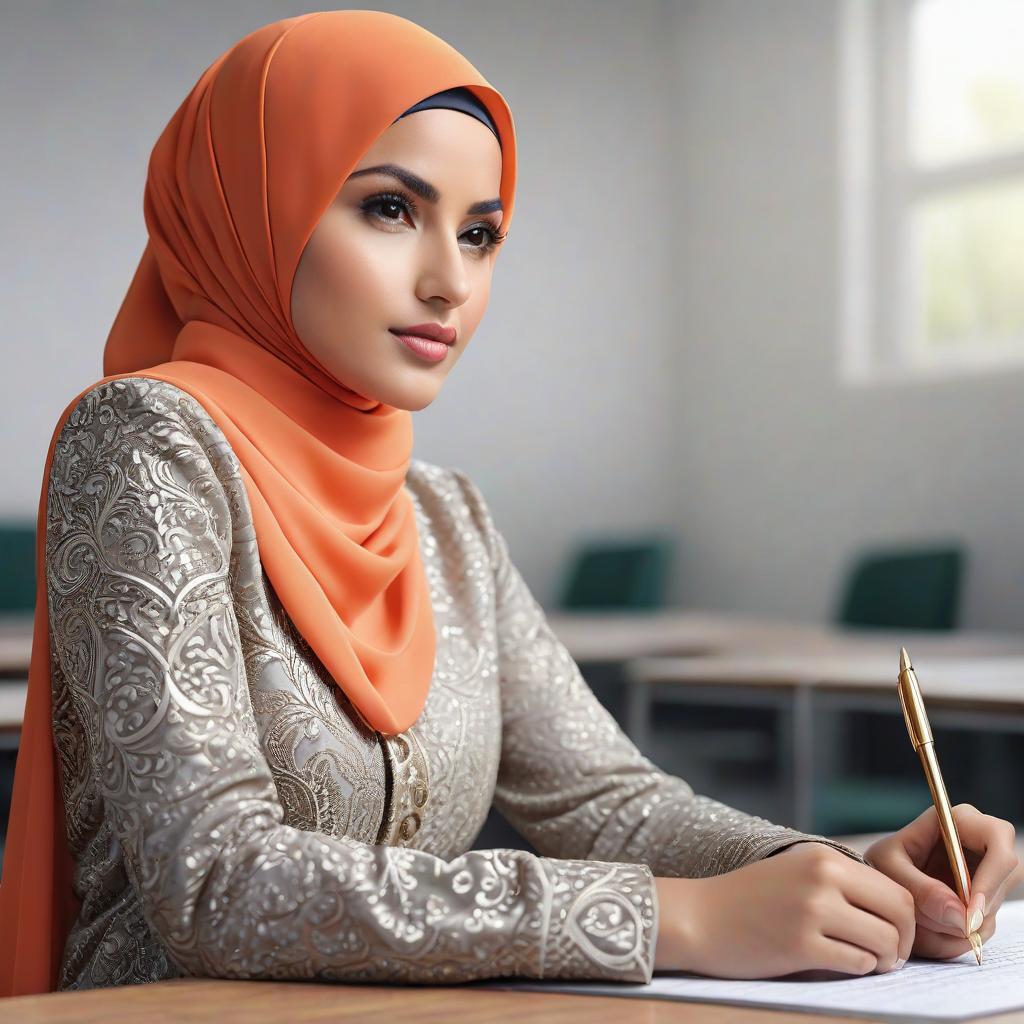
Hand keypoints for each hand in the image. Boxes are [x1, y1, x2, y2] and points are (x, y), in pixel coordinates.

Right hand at [653, 841, 915, 977]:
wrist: (699, 915)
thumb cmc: (750, 898)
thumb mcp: (796, 871)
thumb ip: (839, 881)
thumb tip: (896, 910)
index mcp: (823, 857)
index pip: (895, 888)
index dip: (907, 919)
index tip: (896, 935)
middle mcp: (822, 878)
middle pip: (899, 915)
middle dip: (904, 942)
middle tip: (890, 956)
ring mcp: (812, 912)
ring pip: (884, 943)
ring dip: (883, 960)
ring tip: (867, 962)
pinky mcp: (801, 946)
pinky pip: (857, 963)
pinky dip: (858, 968)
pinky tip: (839, 963)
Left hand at [864, 803, 1022, 959]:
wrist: (875, 882)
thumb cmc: (880, 863)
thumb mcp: (889, 870)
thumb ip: (922, 889)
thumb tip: (961, 915)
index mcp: (956, 820)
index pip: (997, 836)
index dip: (993, 872)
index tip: (972, 907)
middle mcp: (978, 843)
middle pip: (1004, 877)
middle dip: (973, 907)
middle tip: (938, 921)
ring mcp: (985, 873)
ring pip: (993, 907)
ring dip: (958, 925)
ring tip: (920, 919)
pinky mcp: (981, 900)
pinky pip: (983, 926)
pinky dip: (954, 937)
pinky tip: (927, 928)